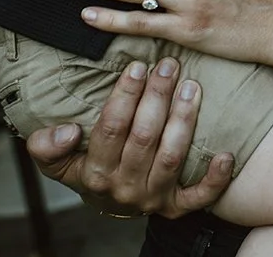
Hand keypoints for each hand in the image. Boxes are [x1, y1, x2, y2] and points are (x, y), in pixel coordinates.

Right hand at [24, 55, 231, 218]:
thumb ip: (46, 147)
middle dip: (158, 96)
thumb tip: (66, 130)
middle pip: (144, 137)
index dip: (125, 96)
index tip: (137, 66)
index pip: (111, 128)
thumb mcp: (56, 161)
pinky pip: (199, 197)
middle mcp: (124, 187)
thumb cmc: (87, 168)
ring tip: (192, 86)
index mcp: (94, 173)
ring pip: (171, 156)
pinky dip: (215, 178)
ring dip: (184, 119)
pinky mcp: (177, 207)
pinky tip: (226, 154)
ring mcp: (153, 198)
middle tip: (169, 65)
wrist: (109, 202)